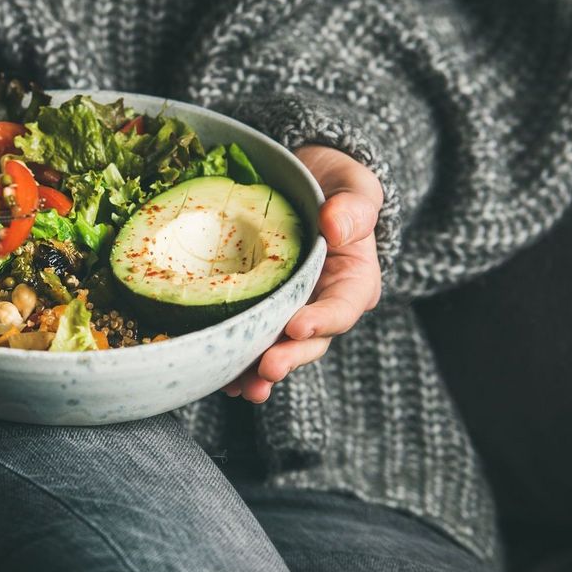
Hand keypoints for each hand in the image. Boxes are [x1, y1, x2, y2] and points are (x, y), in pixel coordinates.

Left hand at [222, 144, 382, 402]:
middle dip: (288, 358)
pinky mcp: (262, 311)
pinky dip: (235, 357)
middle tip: (267, 368)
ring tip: (241, 388)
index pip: (342, 307)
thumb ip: (353, 207)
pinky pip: (250, 338)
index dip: (321, 322)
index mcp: (352, 281)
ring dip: (259, 372)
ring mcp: (291, 311)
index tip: (297, 328)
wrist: (303, 183)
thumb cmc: (334, 186)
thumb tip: (335, 226)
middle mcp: (322, 304)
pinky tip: (218, 374)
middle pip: (310, 341)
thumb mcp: (353, 187)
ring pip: (278, 349)